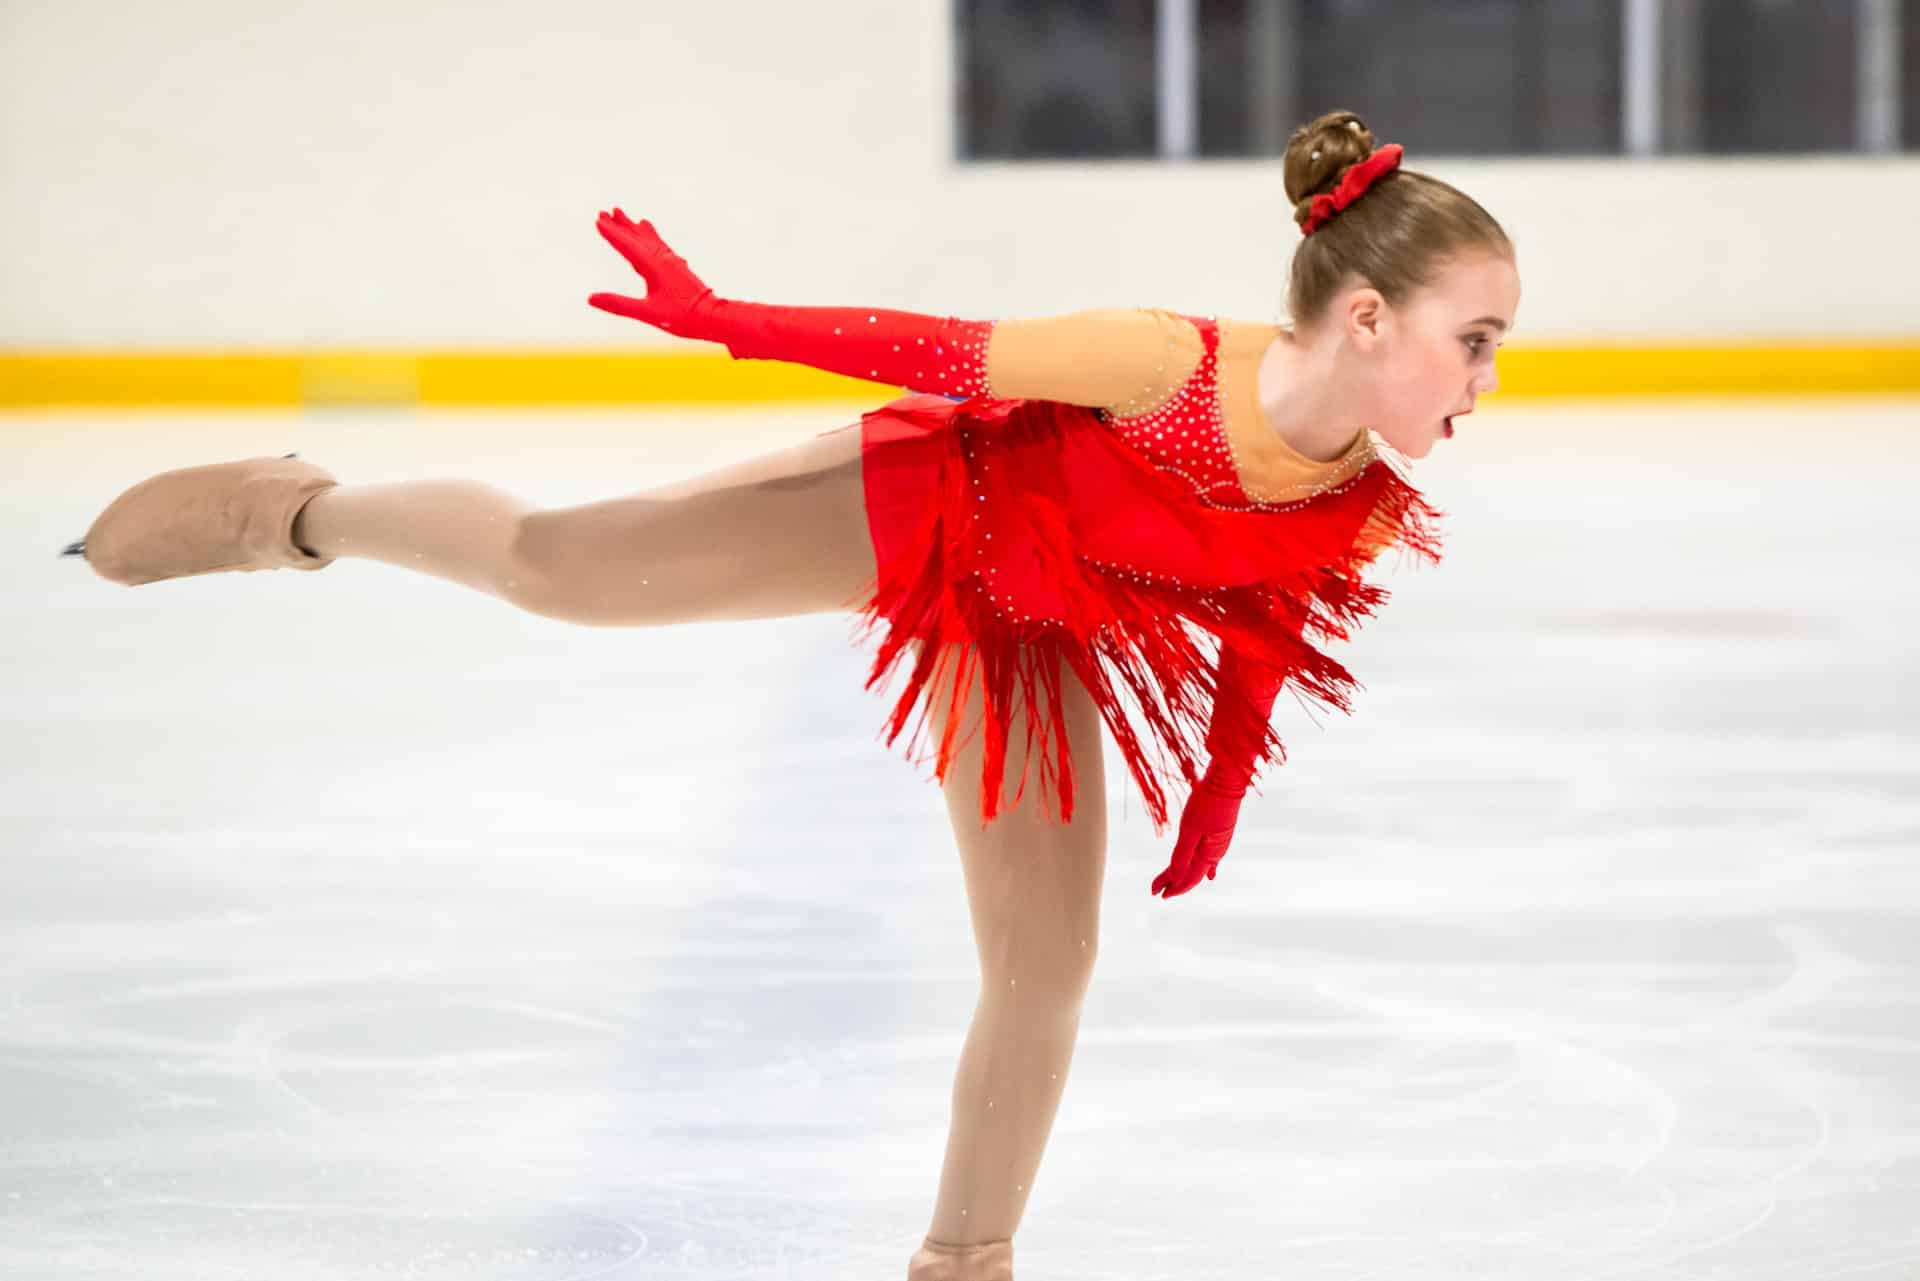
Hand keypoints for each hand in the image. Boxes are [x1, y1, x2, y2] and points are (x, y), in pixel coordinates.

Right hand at [587, 208, 724, 337]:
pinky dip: (651, 236)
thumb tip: (590, 298)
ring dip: (634, 228)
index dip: (612, 233)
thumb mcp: (647, 313)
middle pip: (637, 238)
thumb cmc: (683, 317)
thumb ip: (619, 304)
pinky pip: (660, 246)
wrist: (714, 317)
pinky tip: (650, 234)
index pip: (627, 246)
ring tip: (625, 216)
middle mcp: (663, 259)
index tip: (598, 220)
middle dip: (620, 225)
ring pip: (649, 240)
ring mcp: (672, 262)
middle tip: (604, 211)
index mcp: (653, 266)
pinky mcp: (678, 267)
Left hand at [1151, 776, 1244, 897]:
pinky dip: (1204, 865)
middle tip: (1156, 890)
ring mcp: (1218, 843)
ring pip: (1198, 863)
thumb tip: (1175, 878)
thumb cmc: (1207, 802)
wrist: (1227, 779)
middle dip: (1174, 882)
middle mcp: (1216, 852)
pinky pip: (1210, 856)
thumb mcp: (1190, 829)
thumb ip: (1183, 855)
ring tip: (1172, 882)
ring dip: (1184, 873)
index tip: (1157, 893)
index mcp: (1209, 854)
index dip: (1173, 887)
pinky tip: (1211, 874)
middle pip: (1192, 872)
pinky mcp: (1219, 833)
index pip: (1189, 878)